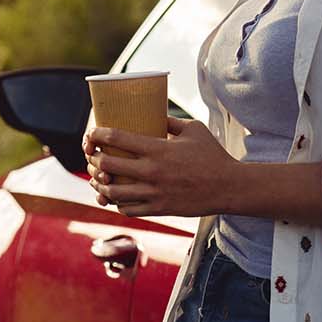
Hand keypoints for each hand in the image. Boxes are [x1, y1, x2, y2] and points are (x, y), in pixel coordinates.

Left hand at [81, 116, 236, 218]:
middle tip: (93, 156)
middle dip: (94, 160)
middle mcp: (152, 172)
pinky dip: (117, 203)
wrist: (229, 187)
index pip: (117, 139)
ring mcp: (154, 193)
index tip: (92, 133)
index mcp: (159, 149)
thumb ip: (170, 121)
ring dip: (100, 185)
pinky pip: (128, 209)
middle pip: (108, 166)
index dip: (98, 134)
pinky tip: (117, 196)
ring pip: (113, 192)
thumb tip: (152, 112)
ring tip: (99, 179)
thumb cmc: (212, 155)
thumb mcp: (194, 130)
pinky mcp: (159, 209)